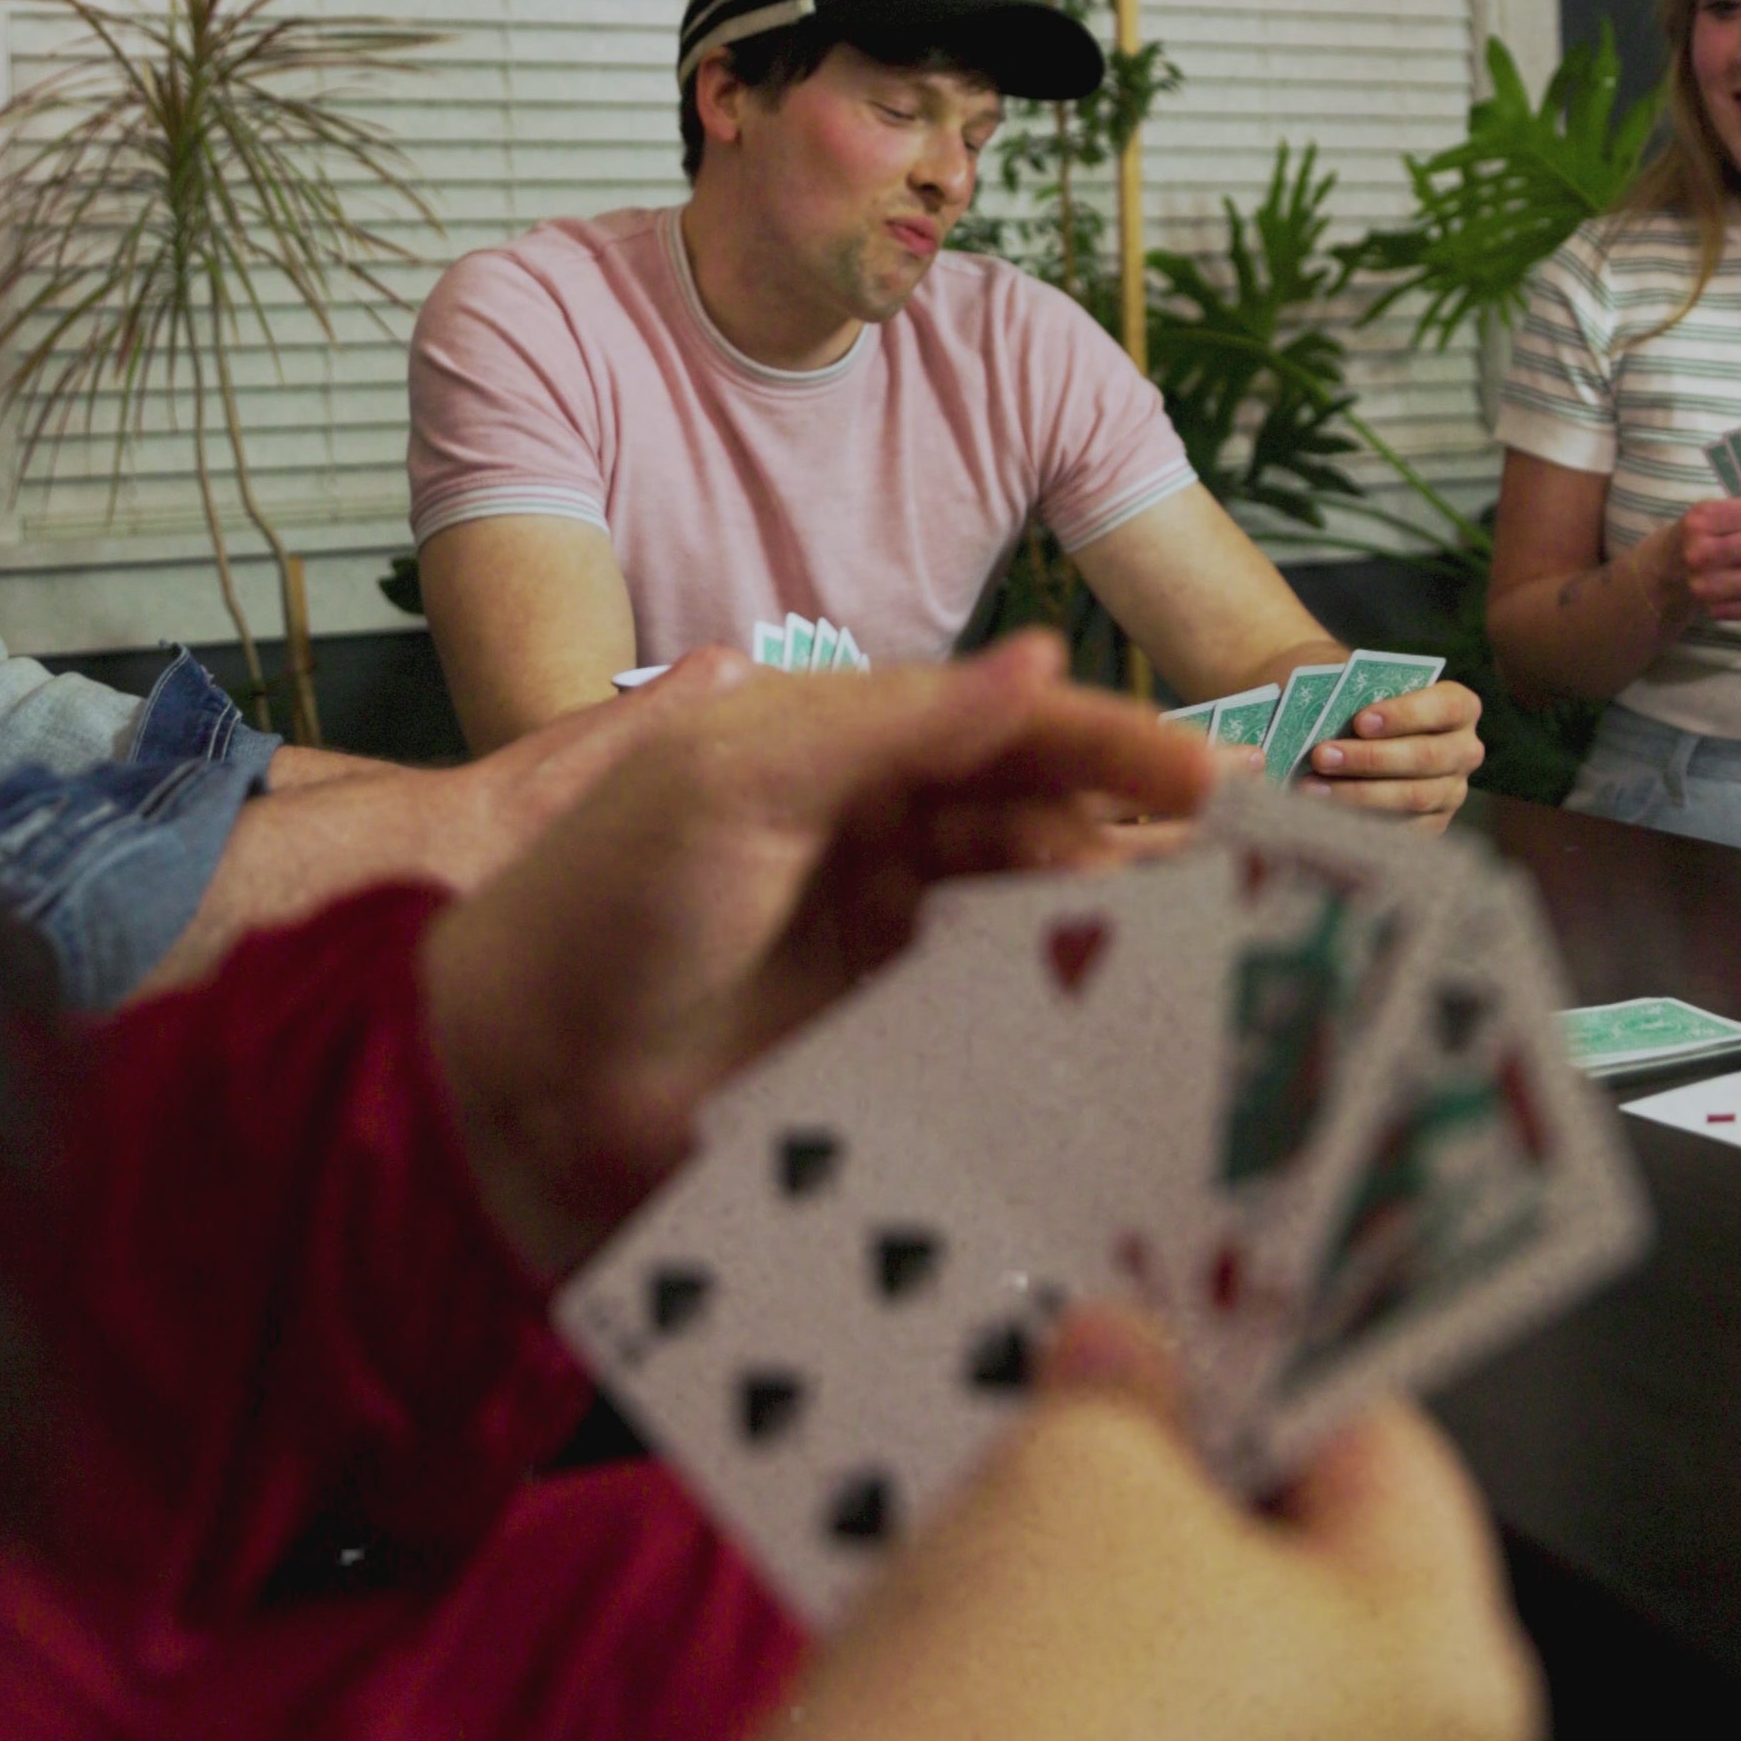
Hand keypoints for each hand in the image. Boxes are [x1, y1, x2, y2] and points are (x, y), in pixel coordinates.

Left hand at [421, 636, 1211, 1281]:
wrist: (506, 1078)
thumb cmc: (600, 901)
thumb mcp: (738, 780)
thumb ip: (894, 724)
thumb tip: (1039, 662)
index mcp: (842, 755)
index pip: (1004, 729)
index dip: (1107, 745)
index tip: (1203, 776)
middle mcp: (876, 845)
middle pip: (1037, 824)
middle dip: (1132, 836)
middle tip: (1234, 872)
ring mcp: (883, 954)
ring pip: (1032, 923)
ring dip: (1111, 926)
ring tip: (1201, 944)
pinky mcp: (882, 1056)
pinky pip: (997, 1025)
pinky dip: (1064, 1017)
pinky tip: (1125, 1028)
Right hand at [615, 1316, 1544, 1740]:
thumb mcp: (1074, 1471)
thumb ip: (1126, 1389)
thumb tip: (1126, 1364)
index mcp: (1460, 1693)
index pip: (1384, 1445)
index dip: (1261, 1354)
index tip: (1178, 1301)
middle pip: (1315, 1578)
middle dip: (1186, 1483)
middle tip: (1074, 1399)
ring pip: (1235, 1690)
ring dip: (1128, 1599)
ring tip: (1003, 1521)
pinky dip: (1097, 1720)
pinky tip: (987, 1652)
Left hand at [1306, 678, 1483, 828]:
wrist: (1364, 739)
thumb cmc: (1363, 705)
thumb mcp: (1363, 689)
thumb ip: (1354, 693)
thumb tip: (1322, 708)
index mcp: (1459, 706)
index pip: (1445, 707)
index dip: (1405, 714)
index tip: (1360, 721)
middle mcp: (1465, 750)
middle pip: (1427, 756)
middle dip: (1371, 758)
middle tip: (1322, 756)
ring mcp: (1453, 791)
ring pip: (1414, 797)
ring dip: (1359, 793)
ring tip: (1312, 787)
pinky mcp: (1435, 823)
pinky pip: (1405, 829)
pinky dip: (1363, 821)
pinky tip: (1326, 812)